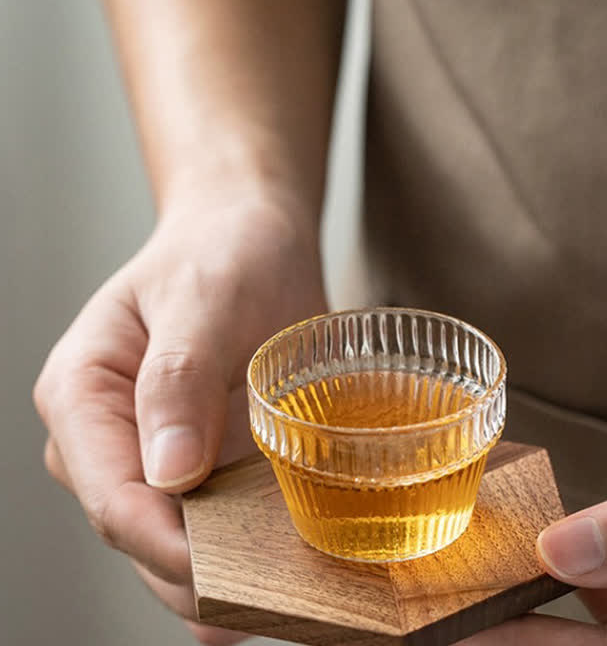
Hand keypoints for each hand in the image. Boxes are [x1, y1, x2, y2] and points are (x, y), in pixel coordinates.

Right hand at [34, 187, 326, 643]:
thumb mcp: (202, 297)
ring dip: (226, 577)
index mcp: (84, 392)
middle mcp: (108, 435)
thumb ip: (177, 378)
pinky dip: (245, 551)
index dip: (163, 543)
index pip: (111, 491)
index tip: (225, 577)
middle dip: (200, 577)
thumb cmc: (222, 251)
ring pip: (178, 537)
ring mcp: (155, 452)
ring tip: (285, 609)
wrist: (251, 235)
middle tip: (271, 611)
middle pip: (141, 531)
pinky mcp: (201, 457)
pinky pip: (215, 517)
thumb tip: (168, 475)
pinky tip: (279, 584)